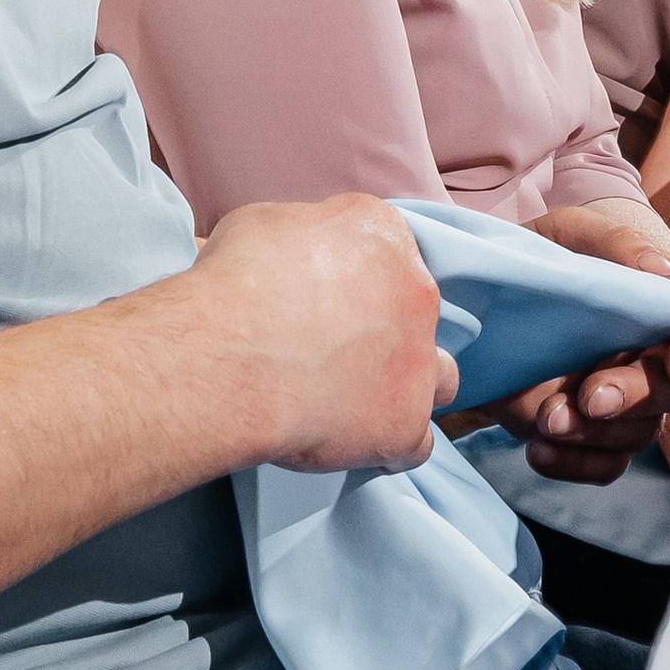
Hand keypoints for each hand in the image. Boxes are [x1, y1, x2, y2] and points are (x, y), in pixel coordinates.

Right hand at [174, 195, 455, 475]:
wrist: (230, 357)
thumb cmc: (235, 286)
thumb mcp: (258, 225)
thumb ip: (292, 238)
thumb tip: (279, 257)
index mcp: (380, 232)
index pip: (388, 248)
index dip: (357, 275)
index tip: (329, 293)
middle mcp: (415, 290)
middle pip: (415, 309)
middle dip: (382, 327)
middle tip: (332, 346)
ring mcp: (417, 361)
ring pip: (439, 376)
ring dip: (409, 385)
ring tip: (361, 399)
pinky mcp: (406, 423)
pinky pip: (416, 443)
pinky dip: (390, 444)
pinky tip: (355, 442)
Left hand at [483, 201, 669, 484]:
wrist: (509, 280)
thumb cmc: (560, 248)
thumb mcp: (578, 230)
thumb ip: (621, 244)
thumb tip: (663, 272)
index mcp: (665, 304)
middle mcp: (653, 357)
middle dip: (635, 398)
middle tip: (592, 397)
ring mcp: (623, 397)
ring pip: (635, 434)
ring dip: (595, 435)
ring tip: (546, 418)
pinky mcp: (589, 427)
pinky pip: (602, 463)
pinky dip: (574, 464)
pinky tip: (539, 450)